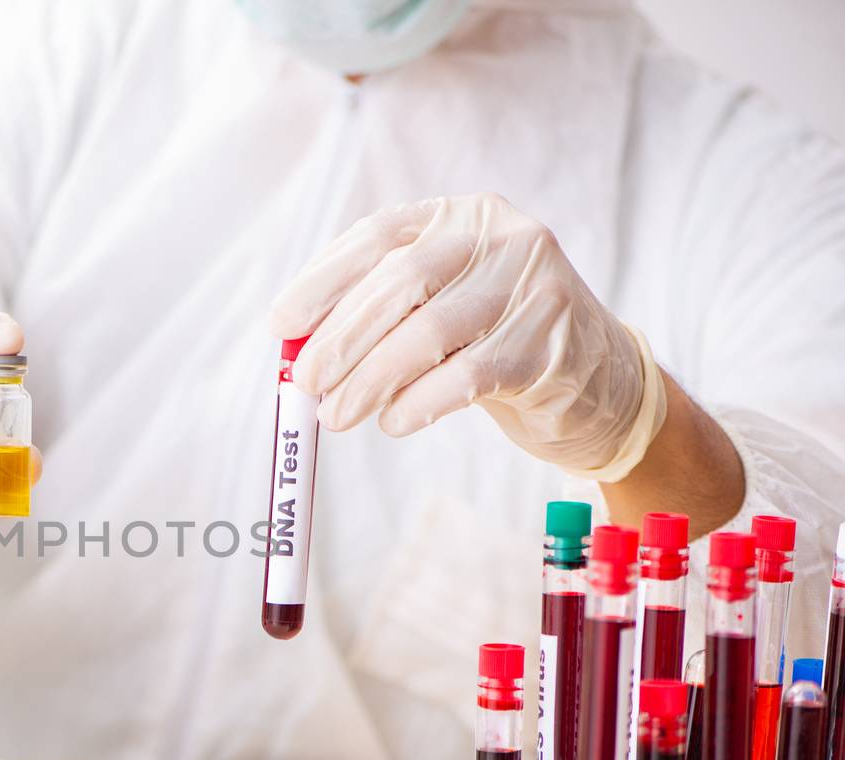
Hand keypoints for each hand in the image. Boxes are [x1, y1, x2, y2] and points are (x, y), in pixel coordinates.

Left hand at [269, 193, 665, 480]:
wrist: (599, 382)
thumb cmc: (494, 342)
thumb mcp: (439, 309)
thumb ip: (380, 314)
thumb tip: (299, 347)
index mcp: (460, 216)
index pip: (379, 235)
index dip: (323, 279)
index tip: (282, 324)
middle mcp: (500, 236)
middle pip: (402, 281)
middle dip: (342, 338)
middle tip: (308, 384)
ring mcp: (534, 285)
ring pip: (432, 331)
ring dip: (372, 380)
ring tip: (339, 416)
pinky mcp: (553, 341)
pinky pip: (470, 375)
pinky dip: (421, 401)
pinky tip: (394, 422)